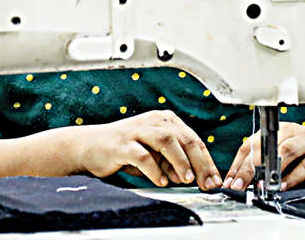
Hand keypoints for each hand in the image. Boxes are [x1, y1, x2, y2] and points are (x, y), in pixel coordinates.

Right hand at [71, 110, 221, 190]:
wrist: (90, 147)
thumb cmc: (125, 150)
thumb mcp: (154, 154)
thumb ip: (172, 162)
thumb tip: (192, 176)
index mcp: (165, 120)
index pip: (193, 140)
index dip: (207, 161)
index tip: (214, 180)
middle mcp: (154, 120)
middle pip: (185, 139)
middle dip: (199, 163)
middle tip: (206, 183)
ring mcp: (138, 130)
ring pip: (167, 141)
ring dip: (180, 162)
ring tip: (187, 179)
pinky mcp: (123, 143)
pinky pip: (143, 156)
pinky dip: (155, 169)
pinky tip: (161, 181)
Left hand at [222, 123, 304, 191]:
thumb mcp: (283, 155)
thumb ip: (265, 165)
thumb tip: (240, 182)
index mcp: (277, 130)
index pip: (251, 144)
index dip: (238, 164)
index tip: (230, 182)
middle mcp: (292, 131)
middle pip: (265, 147)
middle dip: (250, 168)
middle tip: (240, 185)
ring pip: (286, 150)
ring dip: (271, 169)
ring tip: (261, 184)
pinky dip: (293, 177)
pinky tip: (284, 186)